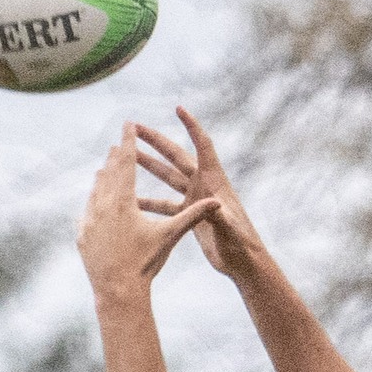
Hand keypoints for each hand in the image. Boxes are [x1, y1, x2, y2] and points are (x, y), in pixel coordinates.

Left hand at [77, 127, 222, 303]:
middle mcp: (102, 206)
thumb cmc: (146, 263)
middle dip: (115, 157)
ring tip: (103, 168)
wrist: (118, 292)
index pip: (126, 162)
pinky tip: (93, 202)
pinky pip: (86, 212)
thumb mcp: (170, 236)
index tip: (128, 124)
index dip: (128, 141)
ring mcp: (88, 221)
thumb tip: (218, 203)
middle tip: (117, 143)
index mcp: (123, 201)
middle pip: (108, 173)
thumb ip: (193, 216)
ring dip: (101, 177)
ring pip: (94, 191)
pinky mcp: (81, 236)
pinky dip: (92, 202)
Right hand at [134, 109, 265, 279]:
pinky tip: (132, 199)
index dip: (192, 127)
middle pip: (177, 156)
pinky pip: (165, 205)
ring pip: (167, 177)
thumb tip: (213, 207)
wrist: (242, 262)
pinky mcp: (189, 215)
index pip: (203, 146)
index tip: (178, 109)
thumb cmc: (241, 244)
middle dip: (156, 141)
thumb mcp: (230, 229)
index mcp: (214, 181)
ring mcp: (195, 199)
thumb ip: (220, 216)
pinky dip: (149, 201)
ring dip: (148, 166)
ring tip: (128, 155)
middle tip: (135, 127)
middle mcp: (203, 185)